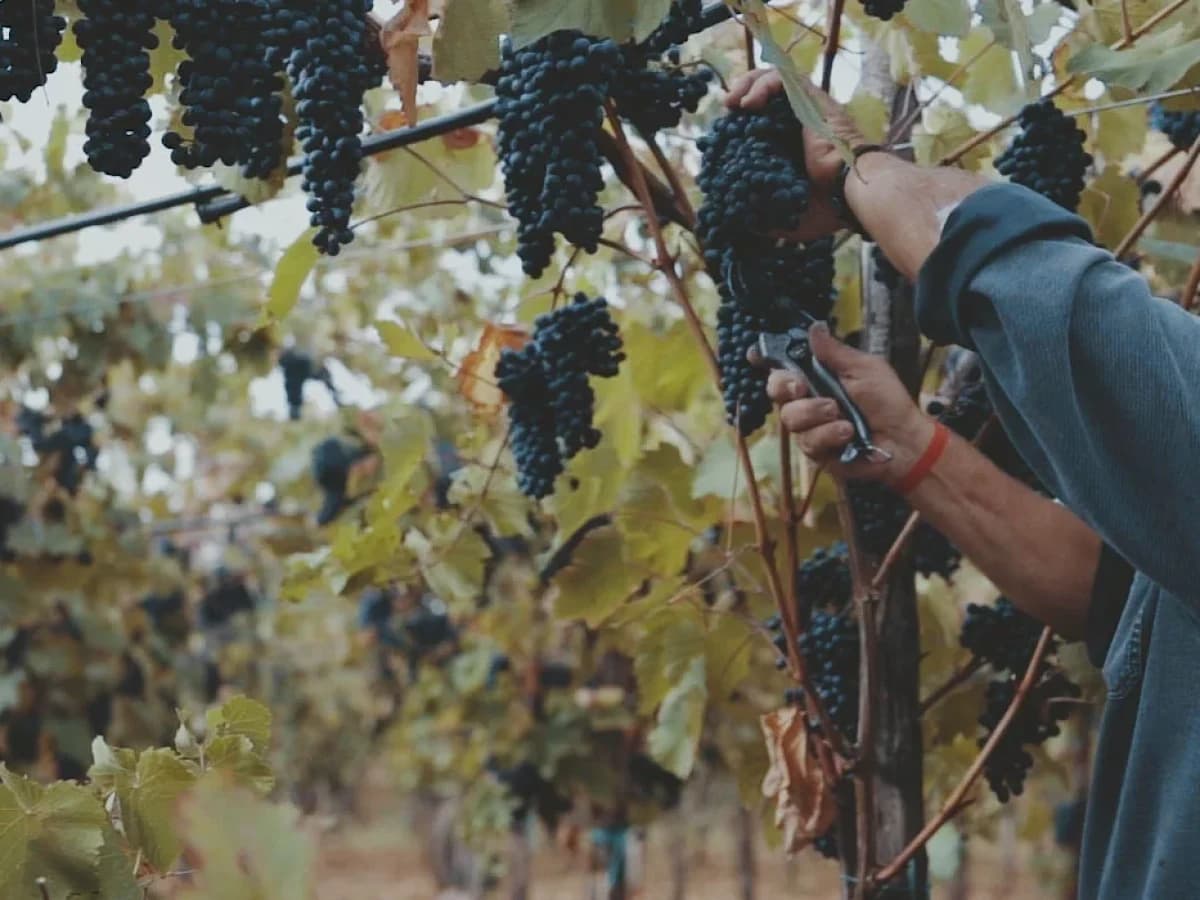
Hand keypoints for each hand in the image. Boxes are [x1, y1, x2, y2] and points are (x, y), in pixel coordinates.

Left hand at [724, 70, 867, 242]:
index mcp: (795, 144)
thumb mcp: (786, 218)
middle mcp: (801, 121)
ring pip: (774, 77)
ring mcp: (808, 108)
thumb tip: (738, 220)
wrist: (849, 193)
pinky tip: (748, 104)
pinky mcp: (812, 98)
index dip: (742, 120)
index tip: (724, 134)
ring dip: (748, 83)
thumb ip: (763, 217)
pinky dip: (762, 85)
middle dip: (741, 94)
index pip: (765, 119)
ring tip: (732, 103)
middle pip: (768, 92)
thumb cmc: (826, 208)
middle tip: (727, 110)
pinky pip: (783, 78)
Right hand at [765, 324, 934, 481]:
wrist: (904, 438)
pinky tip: (848, 433)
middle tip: (802, 387)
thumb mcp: (864, 368)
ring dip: (816, 413)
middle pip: (776, 390)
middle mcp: (809, 401)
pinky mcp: (816, 451)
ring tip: (841, 415)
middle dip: (785, 386)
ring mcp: (810, 427)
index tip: (755, 356)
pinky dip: (828, 435)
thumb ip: (835, 352)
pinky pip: (808, 441)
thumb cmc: (888, 402)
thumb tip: (814, 328)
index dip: (766, 361)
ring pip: (790, 418)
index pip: (783, 367)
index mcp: (818, 377)